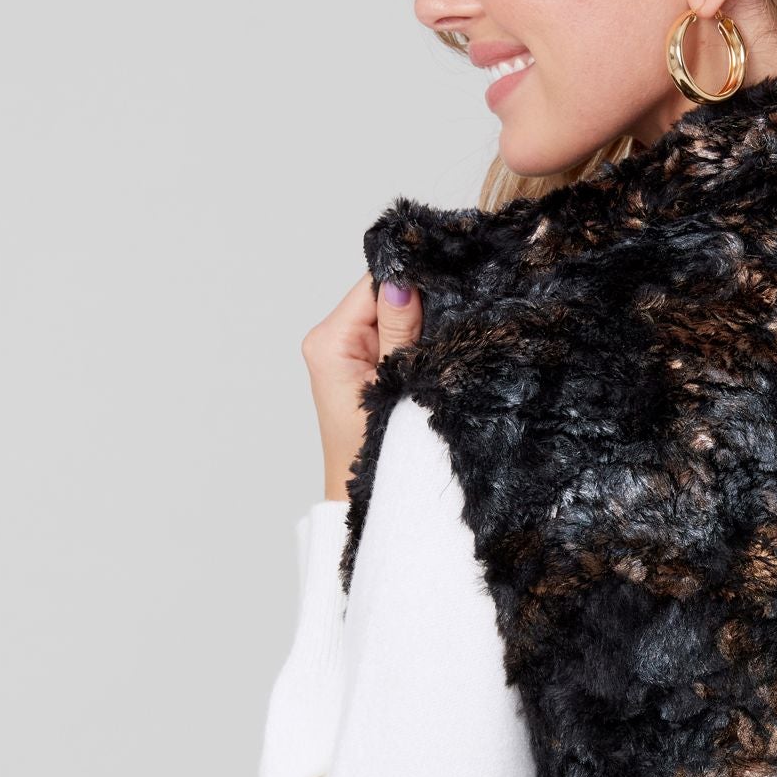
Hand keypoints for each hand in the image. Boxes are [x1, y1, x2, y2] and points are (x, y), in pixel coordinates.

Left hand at [302, 273, 423, 502]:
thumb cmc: (374, 453)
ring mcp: (343, 351)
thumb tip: (402, 279)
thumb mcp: (395, 385)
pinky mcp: (358, 363)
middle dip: (415, 305)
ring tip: (437, 347)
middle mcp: (329, 339)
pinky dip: (412, 340)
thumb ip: (400, 330)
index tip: (447, 290)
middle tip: (446, 327)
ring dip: (416, 325)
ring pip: (388, 314)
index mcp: (329, 341)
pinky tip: (428, 355)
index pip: (374, 285)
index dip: (410, 283)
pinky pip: (390, 335)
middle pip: (380, 296)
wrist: (364, 497)